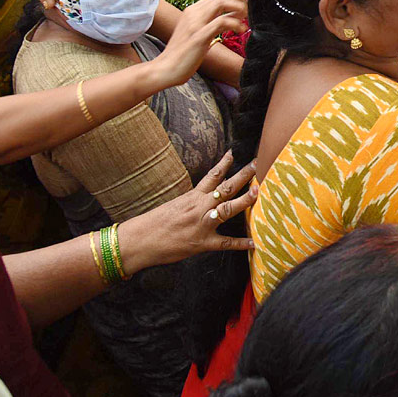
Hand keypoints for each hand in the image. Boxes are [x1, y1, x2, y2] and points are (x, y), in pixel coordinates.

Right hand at [121, 151, 257, 267]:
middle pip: (226, 187)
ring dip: (245, 200)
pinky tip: (254, 243)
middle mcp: (200, 207)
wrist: (138, 241)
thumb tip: (202, 197)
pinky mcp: (202, 243)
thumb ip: (190, 202)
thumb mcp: (172, 205)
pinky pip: (225, 243)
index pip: (212, 176)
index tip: (233, 153)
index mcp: (192, 197)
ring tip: (260, 191)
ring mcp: (203, 224)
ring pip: (228, 209)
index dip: (224, 163)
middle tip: (258, 164)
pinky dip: (240, 243)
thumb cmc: (151, 224)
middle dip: (244, 175)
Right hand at [152, 0, 246, 85]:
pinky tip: (240, 31)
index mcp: (193, 11)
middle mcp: (193, 13)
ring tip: (247, 20)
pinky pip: (221, 22)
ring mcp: (195, 23)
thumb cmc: (184, 54)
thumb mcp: (200, 34)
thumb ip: (213, 23)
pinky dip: (235, 24)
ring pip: (222, 2)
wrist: (165, 69)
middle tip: (251, 13)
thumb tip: (234, 18)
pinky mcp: (198, 36)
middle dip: (241, 0)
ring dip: (239, 8)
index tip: (247, 8)